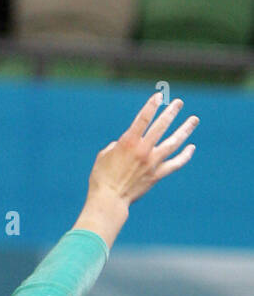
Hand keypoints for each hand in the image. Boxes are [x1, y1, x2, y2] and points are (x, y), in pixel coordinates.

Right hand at [88, 93, 198, 208]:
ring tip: (194, 120)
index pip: (143, 119)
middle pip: (161, 127)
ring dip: (185, 130)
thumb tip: (126, 145)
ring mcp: (152, 163)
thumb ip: (117, 146)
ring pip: (173, 143)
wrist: (110, 199)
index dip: (151, 106)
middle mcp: (143, 150)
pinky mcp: (157, 175)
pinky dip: (184, 156)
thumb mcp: (104, 155)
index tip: (159, 96)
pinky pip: (175, 164)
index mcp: (128, 142)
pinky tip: (191, 147)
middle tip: (179, 103)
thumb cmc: (101, 177)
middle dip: (171, 113)